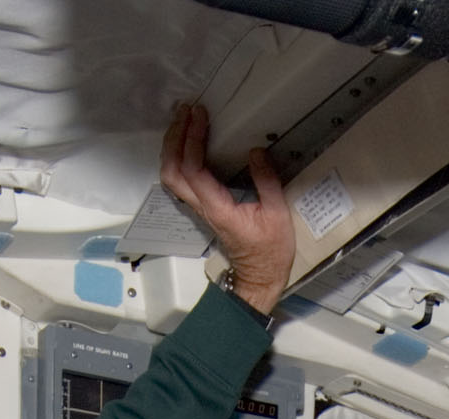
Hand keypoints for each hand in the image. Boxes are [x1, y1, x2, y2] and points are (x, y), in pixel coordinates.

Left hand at [160, 103, 291, 315]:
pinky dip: (177, 158)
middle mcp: (202, 207)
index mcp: (217, 208)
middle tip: (185, 112)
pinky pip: (179, 181)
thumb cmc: (270, 252)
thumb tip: (256, 151)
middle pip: (171, 170)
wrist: (260, 277)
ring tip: (182, 122)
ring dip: (172, 147)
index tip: (200, 115)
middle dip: (174, 137)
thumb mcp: (277, 214)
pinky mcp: (202, 208)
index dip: (192, 139)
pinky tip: (186, 143)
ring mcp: (199, 208)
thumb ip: (266, 181)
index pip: (193, 169)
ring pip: (170, 176)